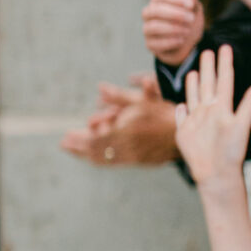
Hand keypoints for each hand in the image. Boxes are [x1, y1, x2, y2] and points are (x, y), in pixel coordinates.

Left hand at [60, 76, 179, 168]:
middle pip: (96, 151)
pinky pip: (114, 163)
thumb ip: (120, 97)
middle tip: (63, 143)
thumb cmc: (165, 114)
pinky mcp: (138, 162)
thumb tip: (100, 87)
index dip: (80, 139)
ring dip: (85, 154)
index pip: (96, 140)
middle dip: (78, 147)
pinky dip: (100, 160)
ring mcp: (133, 157)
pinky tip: (91, 156)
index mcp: (128, 131)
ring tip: (72, 149)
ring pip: (103, 159)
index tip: (66, 137)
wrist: (186, 135)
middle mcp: (128, 147)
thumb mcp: (143, 101)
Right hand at [143, 0, 205, 67]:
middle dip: (175, 14)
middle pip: (155, 10)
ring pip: (154, 27)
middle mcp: (149, 14)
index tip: (190, 5)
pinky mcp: (149, 44)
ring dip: (173, 28)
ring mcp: (147, 29)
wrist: (188, 43)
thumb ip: (193, 2)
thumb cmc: (188, 23)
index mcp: (158, 2)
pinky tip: (181, 40)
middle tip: (191, 19)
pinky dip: (170, 42)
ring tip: (187, 31)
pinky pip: (156, 43)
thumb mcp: (195, 11)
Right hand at [174, 45, 250, 191]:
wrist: (215, 173)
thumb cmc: (231, 152)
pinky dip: (180, 109)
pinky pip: (181, 116)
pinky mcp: (184, 132)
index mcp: (222, 107)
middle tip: (207, 51)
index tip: (225, 48)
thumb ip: (249, 104)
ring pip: (194, 97)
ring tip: (193, 71)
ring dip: (193, 84)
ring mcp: (196, 121)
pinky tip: (180, 103)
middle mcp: (209, 111)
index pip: (224, 81)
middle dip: (207, 68)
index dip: (224, 64)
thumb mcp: (242, 126)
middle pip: (208, 84)